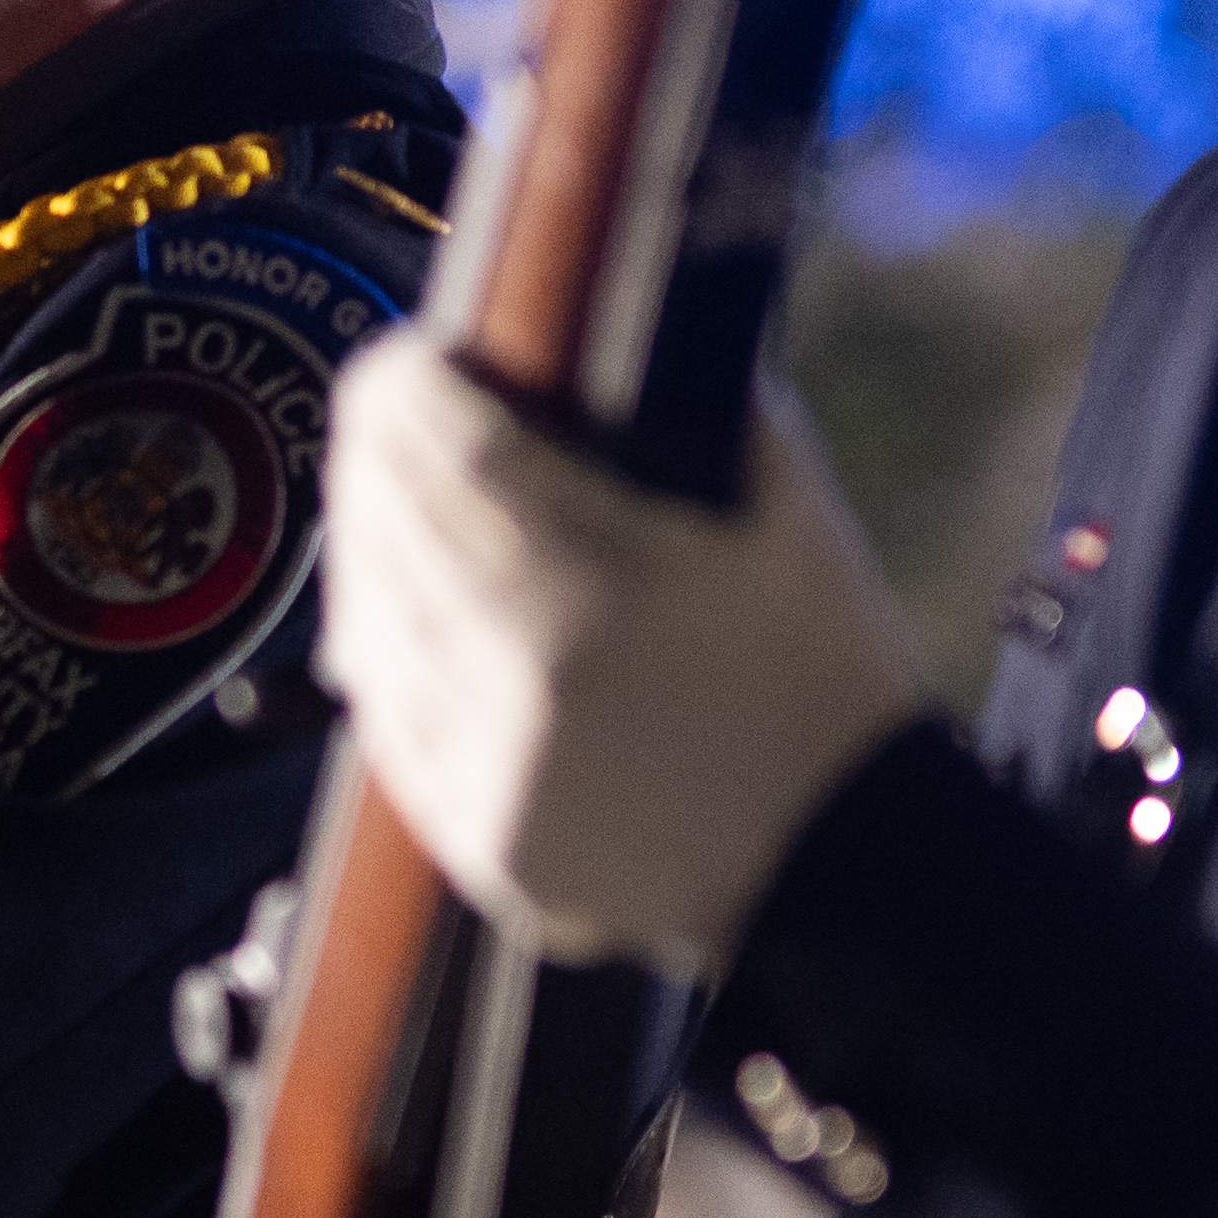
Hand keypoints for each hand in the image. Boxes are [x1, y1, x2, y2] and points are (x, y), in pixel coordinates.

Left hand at [321, 333, 927, 975]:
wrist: (853, 866)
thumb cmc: (829, 691)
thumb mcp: (792, 521)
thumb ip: (716, 417)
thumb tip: (649, 350)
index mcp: (601, 580)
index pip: (453, 452)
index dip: (406, 392)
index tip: (406, 361)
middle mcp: (523, 675)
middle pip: (393, 530)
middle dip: (375, 457)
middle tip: (385, 420)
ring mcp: (494, 767)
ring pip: (372, 631)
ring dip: (365, 557)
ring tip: (384, 513)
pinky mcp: (484, 841)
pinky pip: (393, 732)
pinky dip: (385, 666)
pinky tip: (396, 624)